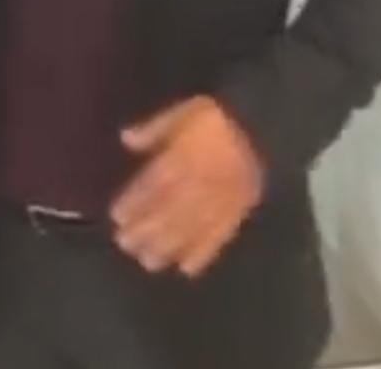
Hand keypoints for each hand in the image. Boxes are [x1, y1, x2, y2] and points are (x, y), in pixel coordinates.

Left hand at [111, 96, 263, 278]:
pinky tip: (187, 269)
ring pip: (189, 229)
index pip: (152, 186)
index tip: (117, 217)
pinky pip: (220, 237)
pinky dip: (203, 254)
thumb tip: (125, 139)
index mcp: (182, 159)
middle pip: (167, 212)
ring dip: (167, 247)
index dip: (134, 203)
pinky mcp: (238, 213)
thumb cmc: (218, 118)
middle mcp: (197, 185)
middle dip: (144, 230)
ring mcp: (218, 202)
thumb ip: (154, 129)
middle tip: (125, 245)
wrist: (263, 126)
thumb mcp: (183, 111)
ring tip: (149, 262)